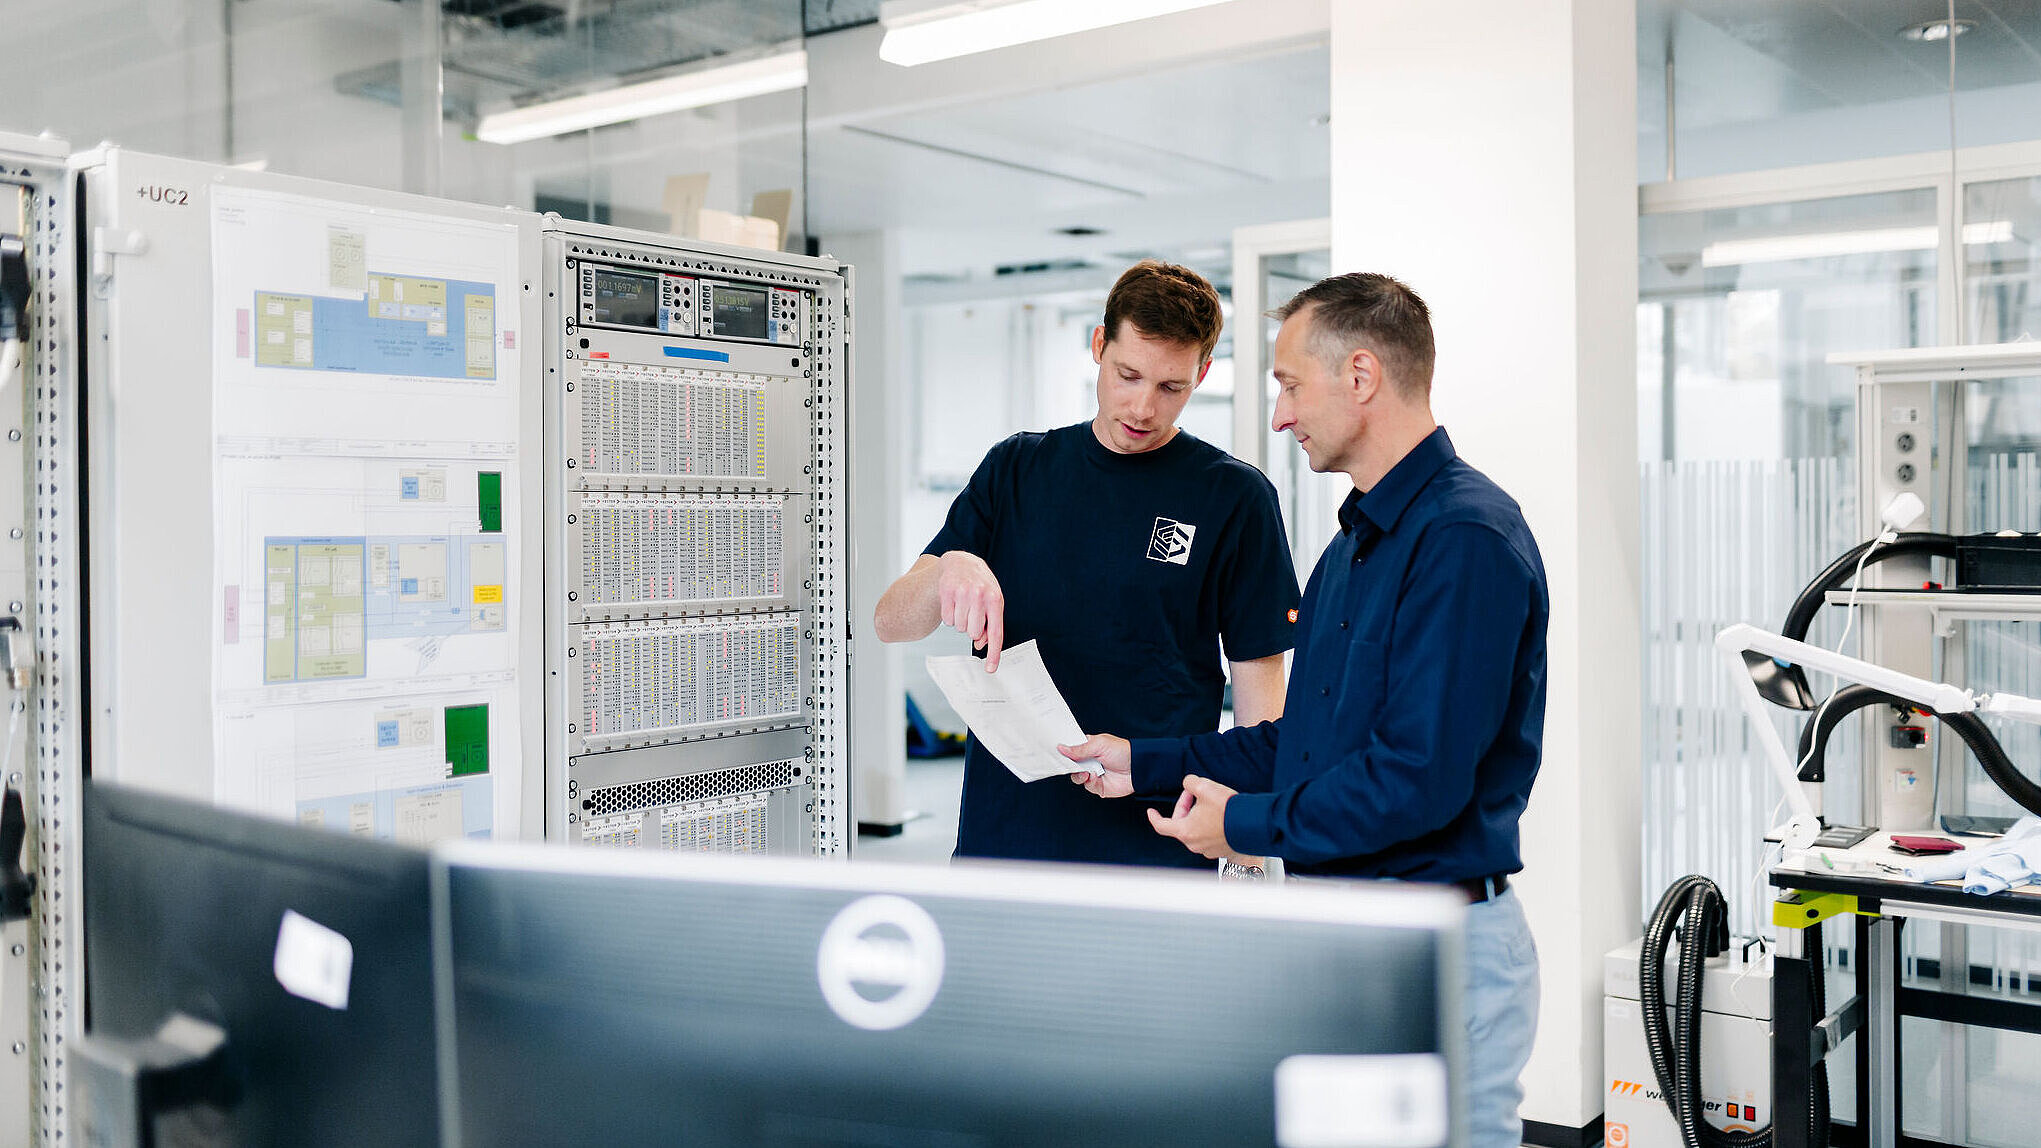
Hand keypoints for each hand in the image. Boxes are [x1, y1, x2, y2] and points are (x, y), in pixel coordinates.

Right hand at [936, 551, 1004, 670]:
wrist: (961, 563)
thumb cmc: (980, 586)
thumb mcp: (992, 602)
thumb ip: (990, 624)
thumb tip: (981, 644)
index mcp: (995, 599)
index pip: (995, 632)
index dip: (994, 653)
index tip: (991, 669)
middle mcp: (979, 594)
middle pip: (973, 633)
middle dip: (972, 628)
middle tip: (972, 613)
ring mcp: (962, 592)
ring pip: (959, 627)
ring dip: (960, 621)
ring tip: (964, 605)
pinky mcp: (946, 591)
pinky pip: (947, 619)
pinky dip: (950, 616)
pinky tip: (954, 603)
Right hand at [1060, 734, 1130, 796]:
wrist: (1138, 768)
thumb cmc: (1122, 752)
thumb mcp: (1099, 745)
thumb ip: (1079, 749)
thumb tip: (1061, 748)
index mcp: (1089, 748)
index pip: (1071, 749)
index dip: (1063, 751)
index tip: (1056, 752)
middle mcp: (1089, 761)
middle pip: (1071, 765)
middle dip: (1069, 765)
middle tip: (1070, 764)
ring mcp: (1093, 774)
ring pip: (1076, 777)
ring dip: (1079, 775)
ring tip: (1087, 771)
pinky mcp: (1099, 786)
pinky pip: (1087, 786)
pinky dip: (1089, 782)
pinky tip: (1095, 776)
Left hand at [1148, 775, 1236, 859]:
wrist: (1253, 824)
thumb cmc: (1229, 810)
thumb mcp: (1205, 788)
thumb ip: (1191, 783)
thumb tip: (1189, 784)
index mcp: (1185, 832)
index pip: (1161, 826)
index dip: (1154, 817)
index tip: (1151, 812)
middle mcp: (1194, 844)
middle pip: (1181, 823)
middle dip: (1186, 806)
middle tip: (1194, 793)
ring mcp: (1208, 849)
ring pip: (1196, 828)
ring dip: (1199, 815)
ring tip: (1212, 802)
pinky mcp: (1220, 849)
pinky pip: (1209, 835)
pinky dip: (1210, 823)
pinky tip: (1221, 813)